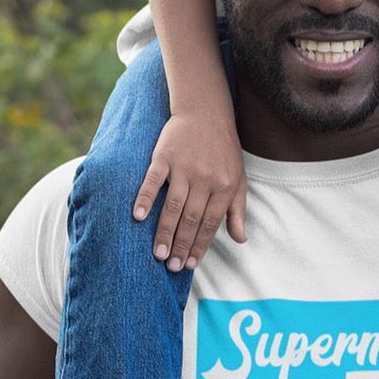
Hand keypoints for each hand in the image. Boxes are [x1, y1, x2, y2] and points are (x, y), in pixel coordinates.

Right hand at [133, 110, 247, 270]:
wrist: (206, 112)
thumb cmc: (223, 149)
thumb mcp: (239, 178)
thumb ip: (238, 209)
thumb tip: (241, 239)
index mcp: (225, 186)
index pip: (211, 223)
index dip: (200, 245)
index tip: (190, 264)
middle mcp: (206, 178)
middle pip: (191, 219)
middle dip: (182, 245)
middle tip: (172, 266)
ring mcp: (184, 167)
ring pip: (173, 206)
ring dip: (165, 232)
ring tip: (158, 254)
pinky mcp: (164, 156)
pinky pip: (153, 180)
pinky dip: (144, 198)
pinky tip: (138, 217)